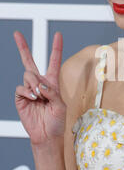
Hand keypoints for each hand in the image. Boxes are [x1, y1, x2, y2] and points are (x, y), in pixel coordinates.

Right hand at [14, 31, 66, 145]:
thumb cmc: (57, 121)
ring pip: (28, 75)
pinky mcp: (21, 98)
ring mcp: (29, 90)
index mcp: (52, 83)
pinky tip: (33, 98)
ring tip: (40, 96)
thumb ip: (52, 92)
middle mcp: (39, 83)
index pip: (54, 62)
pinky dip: (28, 92)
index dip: (56, 48)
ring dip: (35, 84)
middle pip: (29, 61)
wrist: (46, 135)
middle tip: (16, 33)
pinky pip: (21, 88)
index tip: (58, 34)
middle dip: (22, 46)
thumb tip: (39, 85)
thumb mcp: (61, 105)